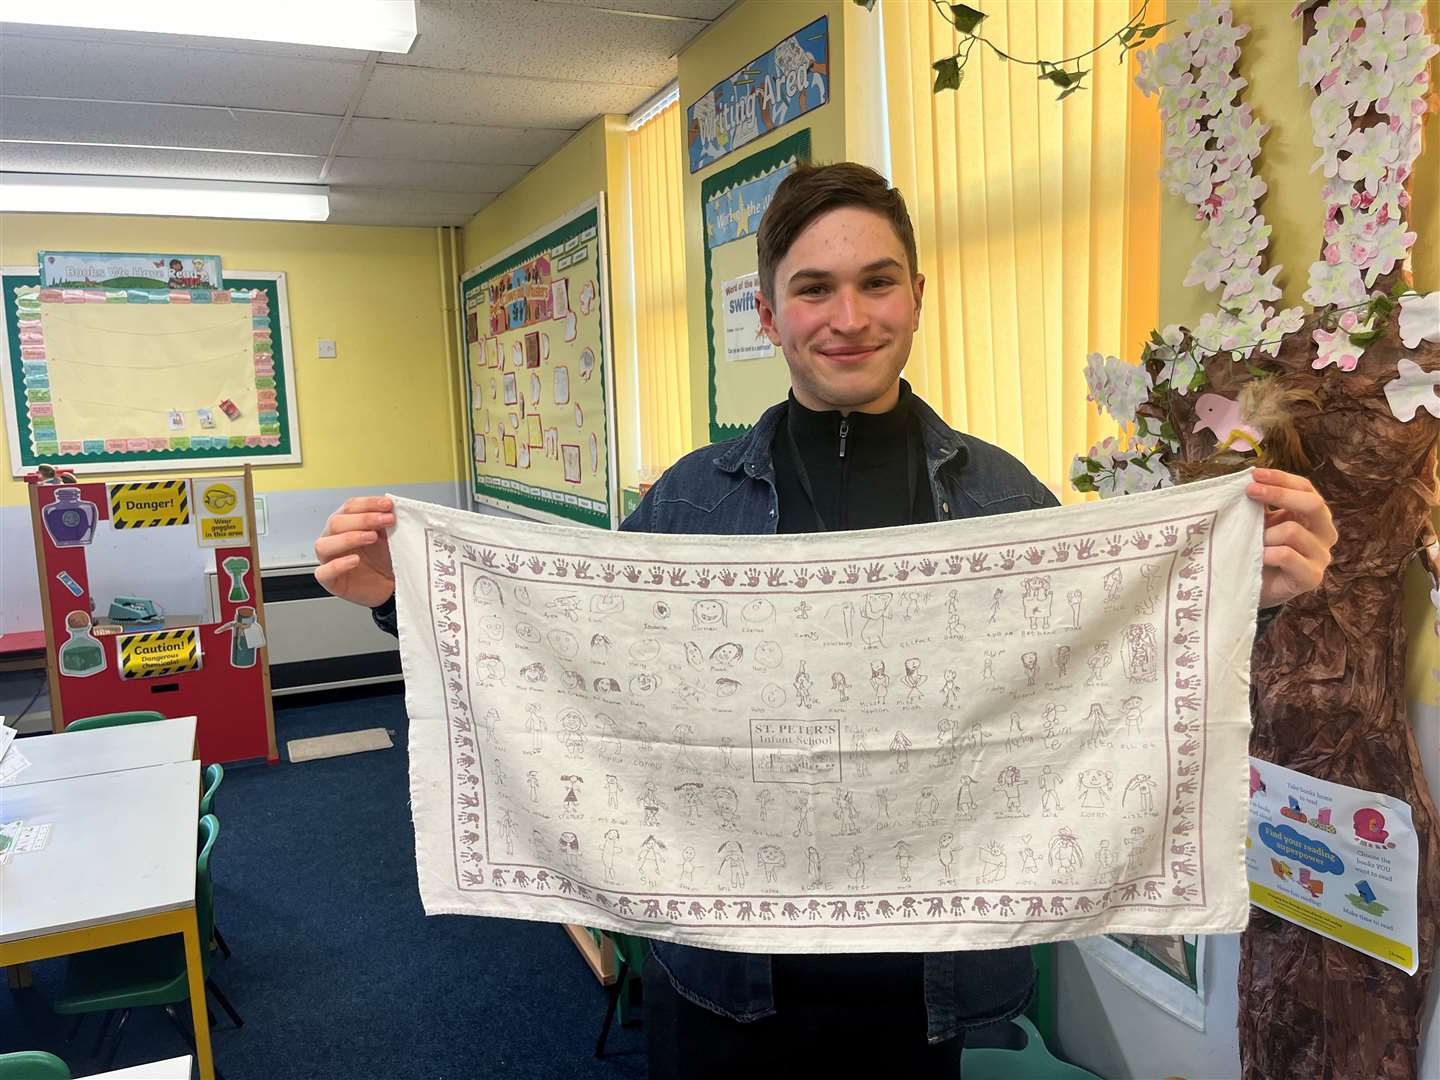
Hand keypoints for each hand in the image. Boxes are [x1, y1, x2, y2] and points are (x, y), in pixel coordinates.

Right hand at [314, 496, 395, 607]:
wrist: (390, 585)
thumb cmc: (384, 559)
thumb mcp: (388, 536)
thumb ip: (385, 521)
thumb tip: (391, 505)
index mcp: (346, 524)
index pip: (350, 507)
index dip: (368, 504)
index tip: (388, 504)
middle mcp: (333, 538)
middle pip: (336, 522)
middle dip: (363, 519)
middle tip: (386, 520)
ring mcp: (329, 559)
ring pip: (324, 544)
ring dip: (349, 538)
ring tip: (372, 538)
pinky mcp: (330, 580)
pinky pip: (324, 572)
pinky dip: (338, 565)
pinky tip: (355, 560)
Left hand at [1246, 468, 1336, 607]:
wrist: (1256, 588)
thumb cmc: (1260, 550)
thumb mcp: (1262, 523)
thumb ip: (1262, 505)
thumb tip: (1249, 480)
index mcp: (1315, 515)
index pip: (1306, 488)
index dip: (1281, 478)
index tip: (1254, 474)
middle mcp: (1325, 533)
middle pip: (1313, 503)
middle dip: (1279, 495)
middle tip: (1250, 492)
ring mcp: (1321, 556)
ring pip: (1292, 531)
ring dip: (1265, 534)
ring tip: (1253, 543)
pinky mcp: (1312, 577)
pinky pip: (1287, 555)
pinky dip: (1267, 552)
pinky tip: (1258, 556)